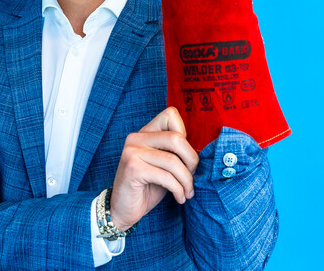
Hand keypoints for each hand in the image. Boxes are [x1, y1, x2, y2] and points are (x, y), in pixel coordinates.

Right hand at [110, 107, 198, 230]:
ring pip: (173, 161)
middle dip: (192, 160)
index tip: (186, 158)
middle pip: (177, 138)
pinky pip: (166, 177)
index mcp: (145, 133)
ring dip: (186, 181)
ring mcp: (132, 151)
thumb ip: (175, 153)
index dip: (185, 135)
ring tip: (187, 192)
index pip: (170, 114)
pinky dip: (178, 190)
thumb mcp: (163, 166)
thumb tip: (201, 151)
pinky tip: (179, 198)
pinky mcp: (133, 168)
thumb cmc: (147, 187)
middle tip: (192, 178)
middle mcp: (136, 137)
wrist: (122, 210)